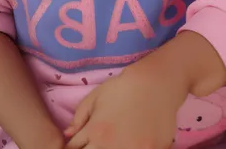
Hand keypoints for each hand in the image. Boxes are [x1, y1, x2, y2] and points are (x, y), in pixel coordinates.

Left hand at [64, 58, 188, 148]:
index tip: (85, 140)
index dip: (77, 146)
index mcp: (97, 131)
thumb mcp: (96, 95)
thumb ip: (79, 116)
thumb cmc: (124, 86)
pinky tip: (131, 143)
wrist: (156, 82)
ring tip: (112, 142)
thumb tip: (69, 136)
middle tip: (100, 140)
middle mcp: (112, 146)